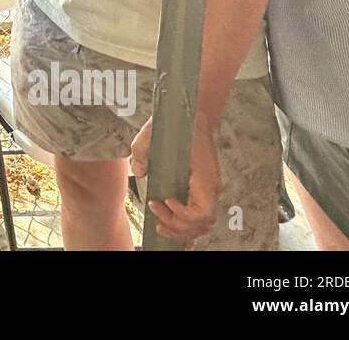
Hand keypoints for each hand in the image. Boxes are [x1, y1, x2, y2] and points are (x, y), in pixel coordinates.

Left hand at [131, 114, 221, 246]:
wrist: (192, 117)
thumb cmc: (175, 125)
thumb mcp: (151, 134)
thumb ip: (141, 152)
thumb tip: (138, 172)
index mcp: (204, 176)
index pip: (203, 210)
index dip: (183, 213)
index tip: (165, 200)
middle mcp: (210, 186)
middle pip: (202, 223)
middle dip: (177, 226)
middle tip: (156, 221)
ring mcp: (208, 190)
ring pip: (203, 224)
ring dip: (182, 230)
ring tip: (161, 226)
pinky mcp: (202, 190)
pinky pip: (200, 216)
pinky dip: (187, 226)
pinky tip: (171, 227)